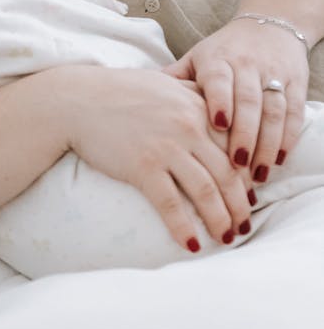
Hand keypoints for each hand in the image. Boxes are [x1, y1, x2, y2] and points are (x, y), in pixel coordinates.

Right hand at [62, 66, 252, 251]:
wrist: (78, 100)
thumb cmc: (119, 91)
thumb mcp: (166, 84)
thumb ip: (194, 95)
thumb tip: (215, 113)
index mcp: (199, 108)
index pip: (235, 148)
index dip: (246, 177)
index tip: (250, 197)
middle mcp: (189, 128)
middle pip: (228, 174)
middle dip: (240, 205)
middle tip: (244, 226)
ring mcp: (166, 148)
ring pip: (205, 191)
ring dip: (220, 220)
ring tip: (225, 238)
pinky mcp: (142, 167)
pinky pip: (170, 204)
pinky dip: (183, 227)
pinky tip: (191, 244)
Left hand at [163, 19, 308, 181]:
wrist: (269, 26)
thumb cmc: (223, 51)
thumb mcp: (195, 59)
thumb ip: (174, 79)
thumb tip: (135, 95)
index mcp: (218, 60)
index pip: (220, 80)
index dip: (221, 102)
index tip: (217, 126)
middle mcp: (248, 66)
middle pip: (250, 101)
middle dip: (245, 134)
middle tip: (236, 166)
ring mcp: (275, 75)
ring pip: (274, 111)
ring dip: (267, 144)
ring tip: (258, 175)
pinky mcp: (296, 84)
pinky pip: (294, 113)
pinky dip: (289, 138)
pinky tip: (279, 160)